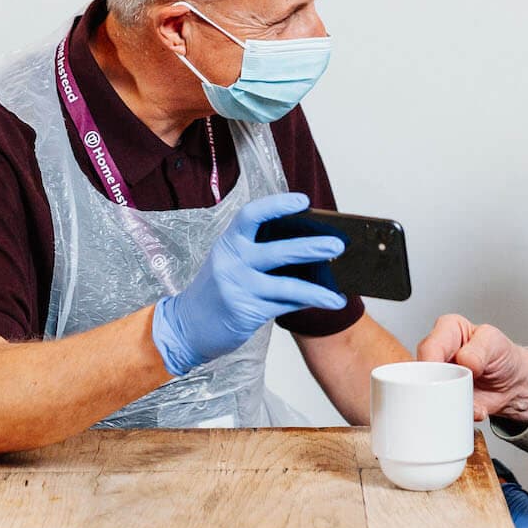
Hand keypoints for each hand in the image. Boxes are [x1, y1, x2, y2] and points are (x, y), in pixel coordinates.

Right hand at [151, 193, 344, 376]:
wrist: (188, 326)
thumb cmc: (217, 289)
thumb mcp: (229, 261)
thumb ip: (257, 251)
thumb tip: (306, 245)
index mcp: (228, 242)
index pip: (251, 215)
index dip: (277, 205)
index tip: (303, 201)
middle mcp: (232, 262)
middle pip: (277, 251)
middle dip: (311, 247)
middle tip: (337, 245)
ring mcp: (239, 288)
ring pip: (287, 286)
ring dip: (317, 289)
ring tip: (339, 294)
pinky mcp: (247, 311)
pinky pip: (284, 305)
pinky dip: (306, 303)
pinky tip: (324, 302)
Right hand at [417, 314, 527, 422]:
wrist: (515, 384)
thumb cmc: (503, 356)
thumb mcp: (496, 344)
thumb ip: (480, 348)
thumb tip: (464, 359)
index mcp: (447, 331)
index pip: (429, 347)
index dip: (432, 363)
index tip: (444, 377)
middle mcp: (438, 353)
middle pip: (422, 372)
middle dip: (438, 387)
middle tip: (457, 393)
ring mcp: (438, 378)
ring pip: (428, 394)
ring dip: (449, 403)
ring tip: (472, 402)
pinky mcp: (443, 398)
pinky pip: (440, 410)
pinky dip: (457, 414)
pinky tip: (474, 410)